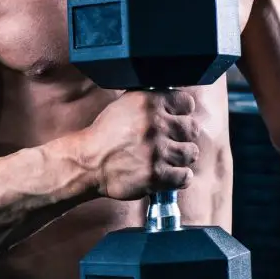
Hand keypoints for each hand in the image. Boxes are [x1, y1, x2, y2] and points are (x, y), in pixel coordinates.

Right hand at [82, 91, 199, 200]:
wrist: (87, 164)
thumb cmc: (104, 135)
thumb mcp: (123, 106)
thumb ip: (149, 102)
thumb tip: (174, 102)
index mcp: (148, 102)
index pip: (186, 103)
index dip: (180, 113)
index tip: (172, 120)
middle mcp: (155, 124)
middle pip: (192, 129)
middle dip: (181, 136)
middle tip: (167, 142)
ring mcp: (157, 150)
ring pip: (190, 153)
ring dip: (179, 157)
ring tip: (164, 159)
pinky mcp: (157, 174)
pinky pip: (185, 176)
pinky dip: (177, 177)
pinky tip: (166, 173)